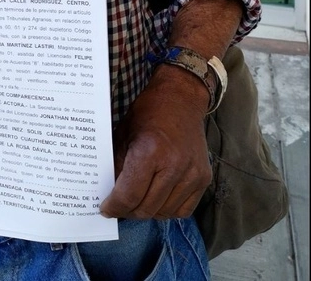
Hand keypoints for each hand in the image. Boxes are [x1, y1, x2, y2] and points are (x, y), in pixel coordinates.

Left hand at [98, 66, 211, 219]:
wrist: (181, 99)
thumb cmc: (148, 114)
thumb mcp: (123, 135)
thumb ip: (115, 167)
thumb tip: (107, 195)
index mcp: (150, 152)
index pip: (129, 196)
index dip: (113, 207)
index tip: (106, 209)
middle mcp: (174, 165)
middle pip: (146, 208)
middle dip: (128, 211)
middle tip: (119, 206)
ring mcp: (192, 174)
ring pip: (164, 213)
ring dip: (147, 211)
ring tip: (137, 200)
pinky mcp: (204, 178)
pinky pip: (183, 210)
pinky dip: (167, 209)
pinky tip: (157, 197)